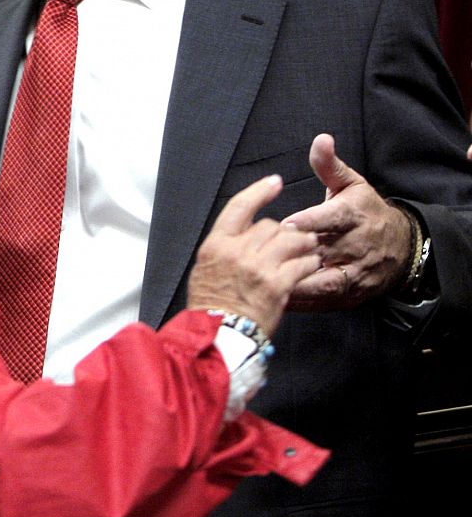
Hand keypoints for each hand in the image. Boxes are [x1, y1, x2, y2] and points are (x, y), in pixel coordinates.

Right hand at [185, 175, 321, 336]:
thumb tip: (245, 234)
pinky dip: (309, 263)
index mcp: (216, 244)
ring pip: (291, 240)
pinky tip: (310, 266)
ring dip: (303, 243)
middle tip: (292, 239)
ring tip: (307, 249)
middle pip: (270, 225)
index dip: (259, 192)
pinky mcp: (278, 285)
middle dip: (284, 231)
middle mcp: (237, 251)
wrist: (219, 335)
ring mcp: (258, 268)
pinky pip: (302, 264)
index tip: (274, 182)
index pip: (239, 207)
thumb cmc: (211, 305)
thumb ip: (225, 248)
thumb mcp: (205, 269)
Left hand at [280, 134, 413, 309]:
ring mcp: (355, 271)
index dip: (310, 221)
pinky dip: (303, 300)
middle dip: (296, 253)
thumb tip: (321, 139)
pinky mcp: (351, 292)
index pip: (333, 218)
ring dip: (298, 281)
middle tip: (265, 256)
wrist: (401, 247)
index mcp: (354, 215)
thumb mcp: (351, 185)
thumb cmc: (366, 212)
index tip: (286, 224)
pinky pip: (325, 299)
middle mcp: (356, 245)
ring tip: (267, 280)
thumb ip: (329, 165)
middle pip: (325, 250)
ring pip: (325, 280)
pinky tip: (277, 299)